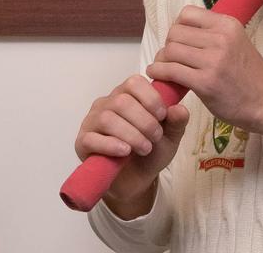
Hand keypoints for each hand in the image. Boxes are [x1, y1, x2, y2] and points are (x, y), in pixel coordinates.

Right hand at [75, 74, 189, 217]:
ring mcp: (92, 122)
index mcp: (126, 95)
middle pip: (121, 101)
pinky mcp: (82, 143)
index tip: (162, 116)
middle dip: (144, 121)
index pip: (134, 82)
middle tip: (156, 137)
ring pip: (107, 118)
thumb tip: (180, 108)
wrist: (136, 180)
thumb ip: (176, 122)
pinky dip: (111, 145)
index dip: (150, 98)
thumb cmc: (150, 152)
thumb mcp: (170, 137)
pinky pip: (91, 138)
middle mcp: (106, 104)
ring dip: (131, 134)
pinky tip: (125, 152)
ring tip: (145, 148)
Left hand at [147, 5, 262, 134]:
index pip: (187, 13)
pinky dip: (158, 72)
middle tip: (170, 57)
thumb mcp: (236, 42)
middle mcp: (221, 38)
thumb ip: (213, 33)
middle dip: (168, 45)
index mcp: (227, 25)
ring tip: (164, 67)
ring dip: (161, 59)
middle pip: (175, 32)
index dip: (177, 26)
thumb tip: (180, 29)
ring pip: (170, 50)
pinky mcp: (205, 82)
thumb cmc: (249, 75)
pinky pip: (170, 70)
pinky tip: (157, 75)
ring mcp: (213, 60)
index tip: (179, 39)